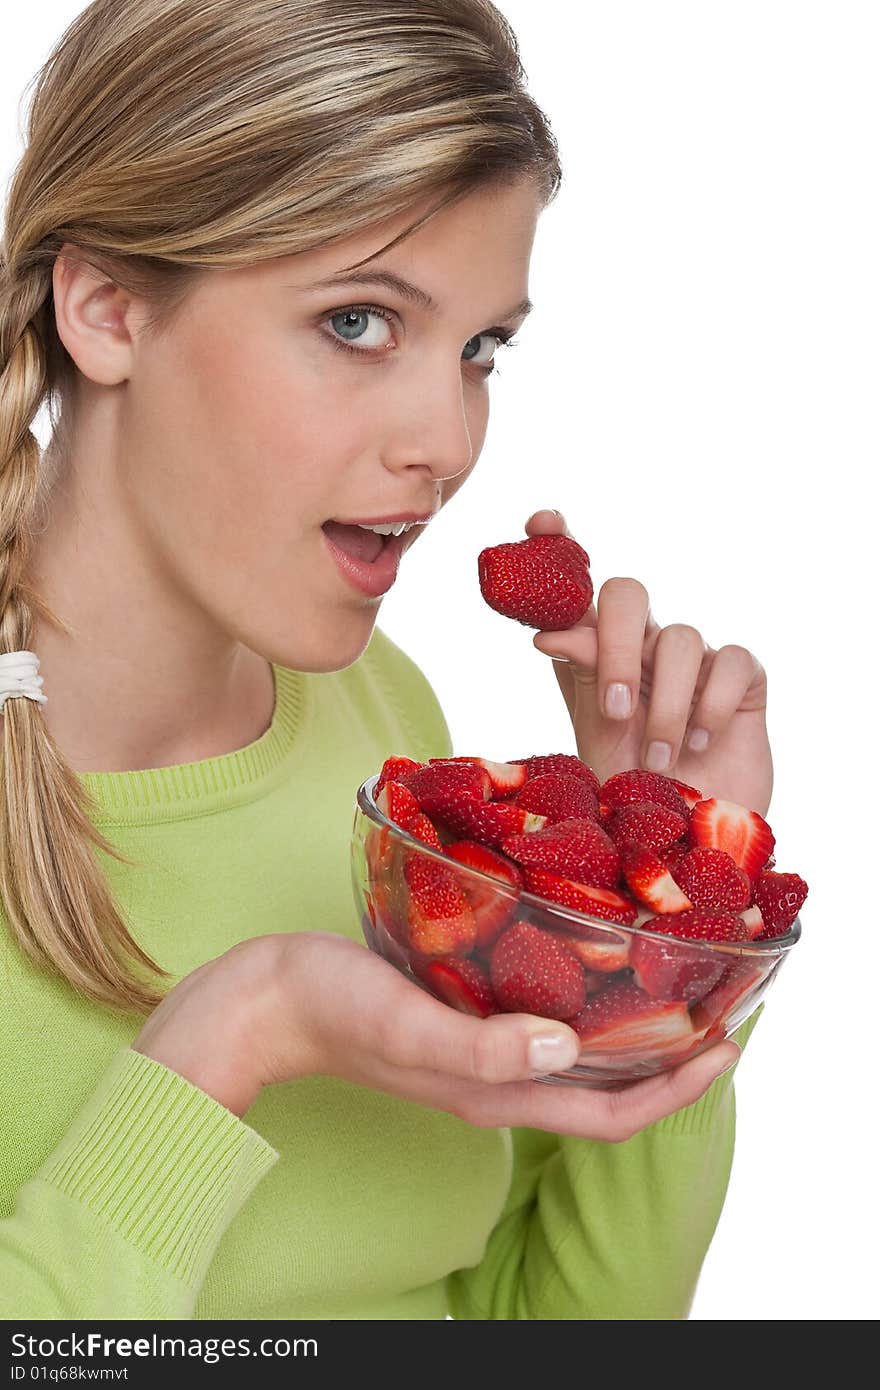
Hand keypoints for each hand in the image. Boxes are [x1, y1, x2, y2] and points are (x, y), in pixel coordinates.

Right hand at [132, 931, 740, 1139]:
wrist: (261, 1000)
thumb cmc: (328, 1006)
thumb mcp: (406, 1021)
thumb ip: (483, 1044)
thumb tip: (568, 1049)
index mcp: (494, 1092)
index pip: (609, 1113)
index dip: (677, 1090)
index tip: (728, 1045)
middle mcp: (496, 1078)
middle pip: (605, 1088)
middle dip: (669, 1059)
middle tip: (715, 1004)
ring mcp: (475, 1050)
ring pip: (577, 1055)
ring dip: (630, 1030)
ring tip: (668, 978)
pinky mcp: (457, 1015)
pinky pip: (539, 1019)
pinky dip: (580, 999)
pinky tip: (583, 953)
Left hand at [526, 510, 772, 815]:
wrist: (687, 842)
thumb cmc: (632, 793)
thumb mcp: (593, 737)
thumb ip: (580, 679)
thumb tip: (548, 632)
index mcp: (595, 656)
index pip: (577, 587)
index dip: (560, 545)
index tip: (541, 522)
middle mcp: (642, 648)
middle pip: (627, 594)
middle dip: (615, 645)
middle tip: (613, 710)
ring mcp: (695, 660)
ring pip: (680, 637)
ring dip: (666, 703)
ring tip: (659, 757)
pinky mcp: (742, 682)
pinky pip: (731, 662)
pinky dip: (712, 703)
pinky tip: (702, 741)